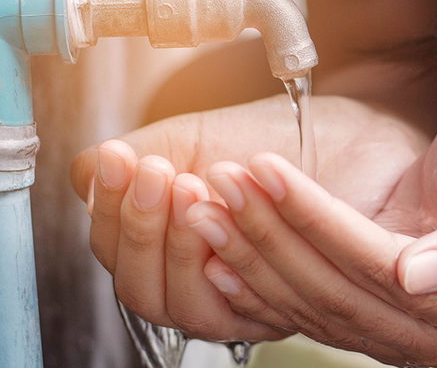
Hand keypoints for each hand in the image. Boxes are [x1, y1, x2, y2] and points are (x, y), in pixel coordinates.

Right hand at [70, 94, 424, 339]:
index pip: (119, 256)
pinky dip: (229, 259)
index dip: (109, 212)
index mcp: (175, 246)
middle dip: (139, 230)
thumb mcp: (194, 137)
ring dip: (178, 246)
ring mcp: (249, 296)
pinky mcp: (295, 303)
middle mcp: (208, 281)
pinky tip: (225, 212)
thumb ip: (141, 155)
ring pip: (189, 308)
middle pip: (146, 292)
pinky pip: (250, 306)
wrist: (351, 129)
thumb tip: (85, 174)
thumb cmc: (275, 135)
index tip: (117, 160)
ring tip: (187, 184)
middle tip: (153, 172)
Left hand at [185, 106, 436, 366]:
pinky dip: (259, 288)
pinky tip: (219, 261)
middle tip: (219, 185)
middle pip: (332, 289)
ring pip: (311, 305)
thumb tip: (419, 277)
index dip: (313, 216)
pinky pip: (308, 314)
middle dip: (268, 234)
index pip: (373, 262)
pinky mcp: (374, 325)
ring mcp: (402, 338)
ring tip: (204, 211)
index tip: (264, 170)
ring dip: (251, 257)